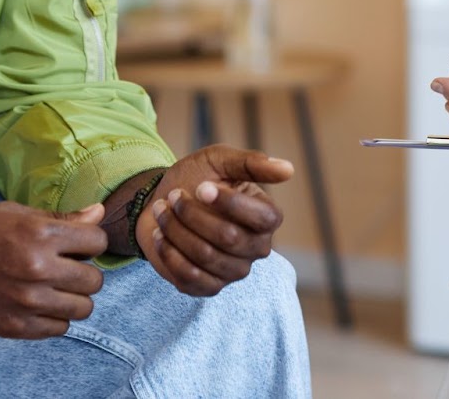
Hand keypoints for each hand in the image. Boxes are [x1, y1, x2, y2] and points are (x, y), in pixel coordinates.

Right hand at [0, 200, 108, 339]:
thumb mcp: (16, 212)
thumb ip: (61, 218)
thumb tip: (100, 213)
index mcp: (39, 234)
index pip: (97, 242)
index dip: (89, 240)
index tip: (77, 242)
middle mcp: (37, 269)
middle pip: (95, 280)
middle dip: (84, 270)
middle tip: (65, 264)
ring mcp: (26, 302)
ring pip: (83, 308)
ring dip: (73, 296)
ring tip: (54, 285)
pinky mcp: (13, 327)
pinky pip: (59, 328)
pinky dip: (55, 317)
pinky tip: (39, 302)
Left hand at [135, 145, 293, 296]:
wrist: (161, 202)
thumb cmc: (195, 179)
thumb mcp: (219, 161)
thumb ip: (251, 163)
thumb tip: (288, 169)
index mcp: (266, 217)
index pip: (263, 218)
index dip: (230, 203)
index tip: (201, 187)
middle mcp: (257, 248)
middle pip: (229, 237)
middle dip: (193, 214)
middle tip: (174, 196)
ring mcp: (234, 271)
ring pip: (205, 256)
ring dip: (176, 229)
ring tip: (163, 210)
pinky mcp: (209, 287)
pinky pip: (189, 277)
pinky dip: (169, 252)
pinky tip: (160, 235)